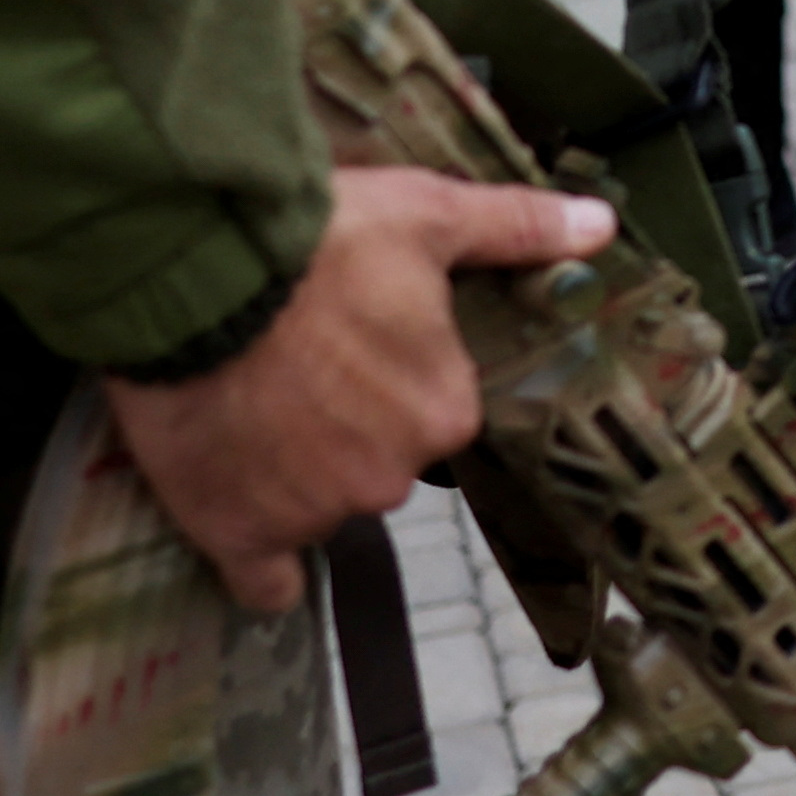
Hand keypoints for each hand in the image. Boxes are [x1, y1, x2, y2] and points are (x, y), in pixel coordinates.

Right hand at [103, 167, 618, 610]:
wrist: (196, 275)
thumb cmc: (318, 239)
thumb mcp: (428, 214)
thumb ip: (516, 229)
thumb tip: (600, 227)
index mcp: (445, 410)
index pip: (434, 412)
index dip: (395, 376)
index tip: (356, 340)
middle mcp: (391, 476)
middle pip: (376, 461)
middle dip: (344, 424)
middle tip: (296, 365)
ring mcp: (313, 512)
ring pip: (319, 505)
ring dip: (293, 472)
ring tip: (247, 404)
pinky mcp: (238, 534)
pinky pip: (263, 581)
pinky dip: (259, 560)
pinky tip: (248, 525)